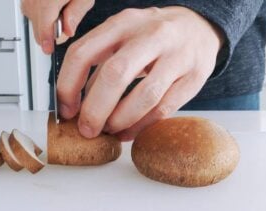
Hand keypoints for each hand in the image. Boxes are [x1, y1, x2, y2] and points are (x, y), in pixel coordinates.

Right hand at [22, 0, 94, 53]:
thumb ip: (76, 13)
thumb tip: (67, 31)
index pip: (44, 21)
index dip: (46, 38)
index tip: (48, 48)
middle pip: (35, 20)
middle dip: (47, 30)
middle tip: (62, 29)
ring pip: (29, 13)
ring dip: (42, 20)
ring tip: (59, 12)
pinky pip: (28, 4)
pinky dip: (38, 11)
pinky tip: (51, 7)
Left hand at [57, 7, 224, 140]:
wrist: (199, 28)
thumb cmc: (153, 36)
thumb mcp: (123, 37)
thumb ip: (100, 63)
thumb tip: (76, 103)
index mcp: (122, 23)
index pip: (83, 53)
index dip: (68, 86)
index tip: (66, 109)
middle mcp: (150, 35)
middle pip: (115, 75)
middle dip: (95, 110)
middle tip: (87, 129)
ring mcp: (176, 55)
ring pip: (144, 96)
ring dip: (121, 120)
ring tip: (110, 130)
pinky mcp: (194, 77)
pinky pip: (164, 109)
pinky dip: (142, 126)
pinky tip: (129, 132)